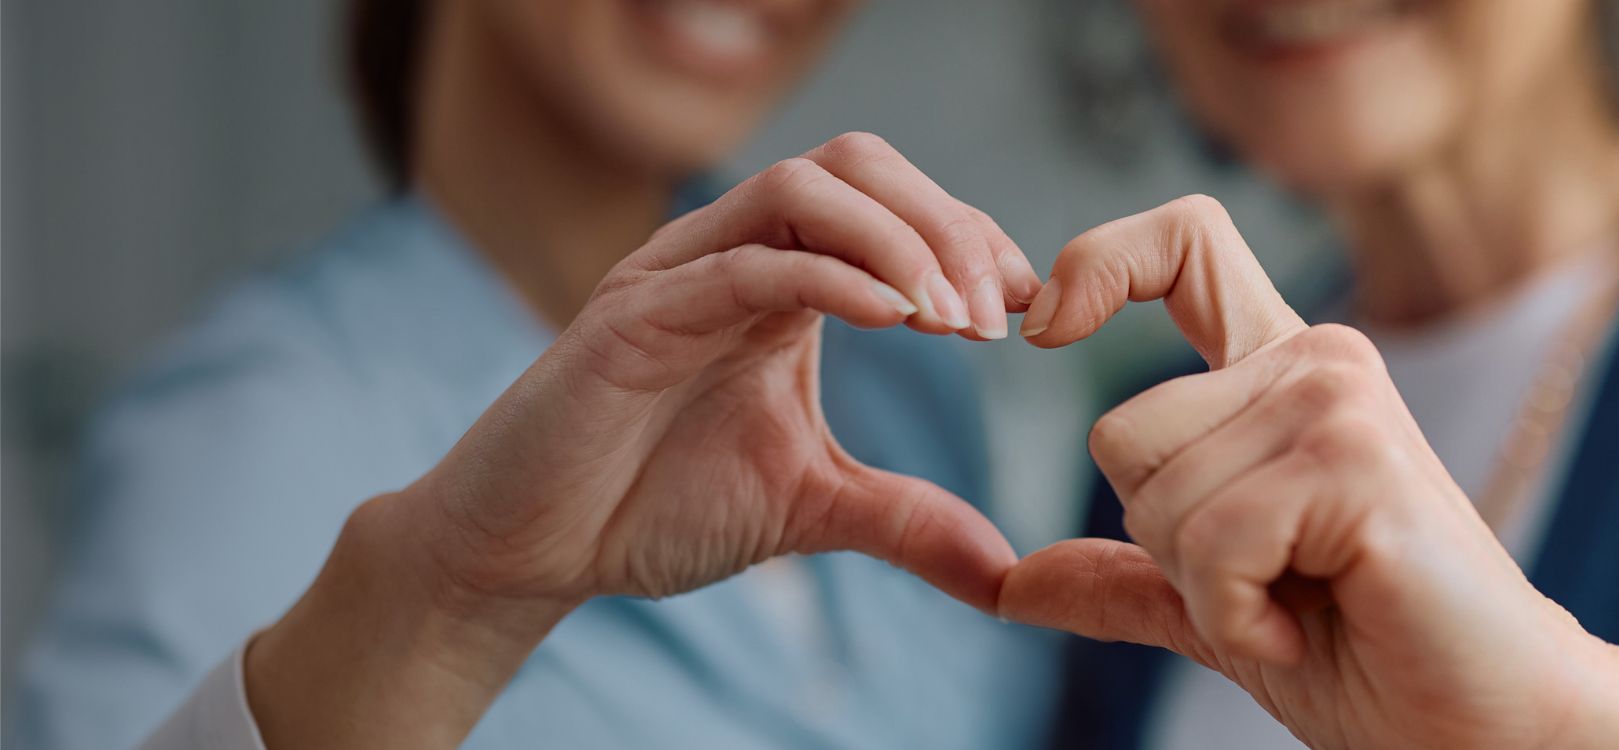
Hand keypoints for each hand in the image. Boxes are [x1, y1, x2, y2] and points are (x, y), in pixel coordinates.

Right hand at [248, 133, 1039, 747]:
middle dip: (946, 224)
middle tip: (997, 313)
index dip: (969, 239)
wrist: (529, 552)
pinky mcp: (636, 313)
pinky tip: (894, 320)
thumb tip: (1004, 570)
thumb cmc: (654, 507)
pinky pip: (744, 261)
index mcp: (780, 281)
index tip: (1028, 310)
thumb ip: (904, 520)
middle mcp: (734, 255)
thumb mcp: (811, 509)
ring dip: (899, 240)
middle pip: (858, 166)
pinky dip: (830, 275)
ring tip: (956, 320)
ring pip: (803, 187)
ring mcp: (682, 274)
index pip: (893, 208)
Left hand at [1000, 196, 1618, 748]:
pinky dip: (1238, 621)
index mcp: (1283, 373)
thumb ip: (1119, 578)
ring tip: (1301, 607)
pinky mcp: (1357, 464)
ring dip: (1208, 593)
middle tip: (1273, 583)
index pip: (1182, 247)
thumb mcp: (1213, 607)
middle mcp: (1315, 362)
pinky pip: (1210, 547)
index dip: (1100, 262)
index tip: (1046, 325)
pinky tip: (1308, 630)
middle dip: (1165, 544)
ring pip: (1157, 499)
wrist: (1482, 726)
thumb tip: (1003, 583)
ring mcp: (1340, 402)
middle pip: (1121, 433)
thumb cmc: (1367, 656)